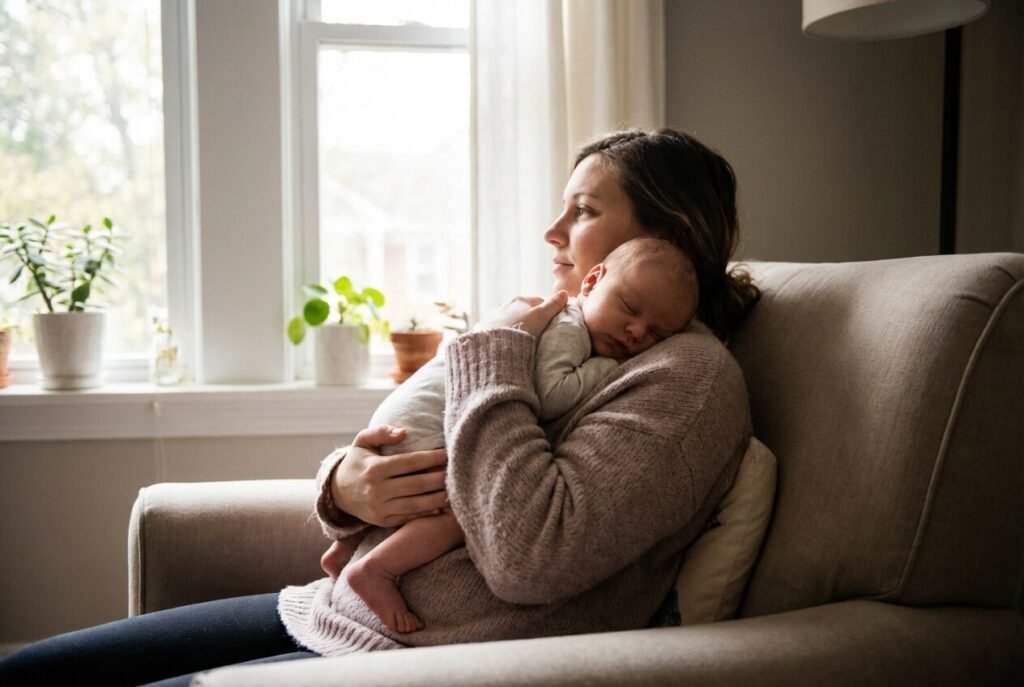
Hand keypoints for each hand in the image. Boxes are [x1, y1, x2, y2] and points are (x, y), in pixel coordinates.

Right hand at [331, 425, 448, 527]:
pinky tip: (443, 505)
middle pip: (416, 484)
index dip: (430, 458)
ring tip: (454, 490)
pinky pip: (410, 516)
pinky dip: (427, 512)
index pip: (409, 462)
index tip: (447, 454)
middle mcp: (377, 490)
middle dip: (439, 478)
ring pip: (416, 503)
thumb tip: (403, 433)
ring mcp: (380, 508)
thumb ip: (381, 432)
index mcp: (375, 469)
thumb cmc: (357, 462)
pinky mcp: (384, 521)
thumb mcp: (362, 441)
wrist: (338, 493)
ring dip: (438, 498)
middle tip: (457, 472)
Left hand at [476, 290, 568, 337]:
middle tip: (535, 332)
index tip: (549, 323)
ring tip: (520, 337)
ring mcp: (493, 314)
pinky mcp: (484, 325)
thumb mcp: (541, 317)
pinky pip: (497, 325)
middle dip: (529, 317)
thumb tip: (565, 293)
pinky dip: (502, 329)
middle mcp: (506, 303)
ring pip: (509, 316)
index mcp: (521, 300)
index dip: (546, 311)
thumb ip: (553, 305)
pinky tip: (505, 339)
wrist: (495, 345)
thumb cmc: (521, 330)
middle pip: (523, 308)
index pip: (539, 301)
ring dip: (515, 323)